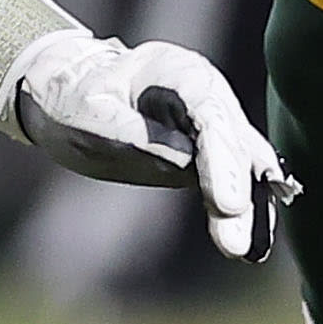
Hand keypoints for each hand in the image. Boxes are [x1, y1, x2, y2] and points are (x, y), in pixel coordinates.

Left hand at [10, 32, 298, 263]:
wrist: (70, 97)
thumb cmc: (73, 99)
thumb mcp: (85, 111)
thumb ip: (129, 132)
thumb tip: (184, 162)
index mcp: (178, 71)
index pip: (211, 113)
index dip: (223, 160)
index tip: (228, 204)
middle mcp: (207, 95)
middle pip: (235, 143)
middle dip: (238, 192)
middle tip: (235, 244)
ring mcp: (215, 125)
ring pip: (246, 165)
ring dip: (251, 210)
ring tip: (246, 252)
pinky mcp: (212, 156)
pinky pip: (238, 181)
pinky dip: (247, 211)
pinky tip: (252, 248)